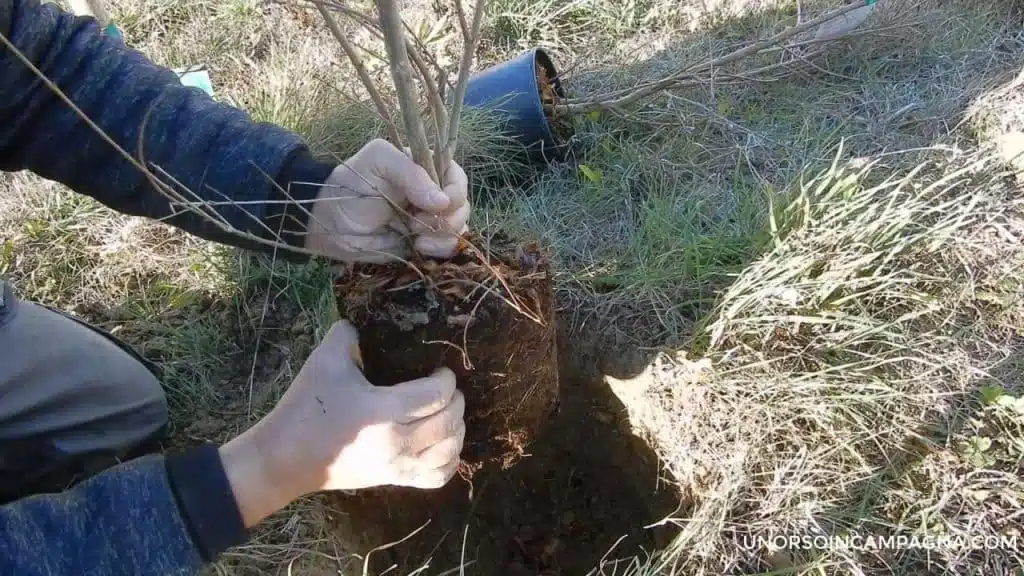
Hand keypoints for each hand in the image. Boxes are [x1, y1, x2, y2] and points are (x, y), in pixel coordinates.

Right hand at [219, 320, 465, 526]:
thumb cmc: (306, 408)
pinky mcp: (392, 480)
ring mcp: (397, 465)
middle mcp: (398, 442)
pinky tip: (444, 445)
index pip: (436, 395)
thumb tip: (360, 324)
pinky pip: (436, 478)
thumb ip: (346, 336)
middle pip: (448, 422)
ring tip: (448, 413)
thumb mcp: (324, 361)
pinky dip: (449, 461)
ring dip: (456, 430)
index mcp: (384, 411)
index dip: (446, 380)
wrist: (283, 459)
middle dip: (456, 401)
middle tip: (447, 388)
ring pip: (448, 452)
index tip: (440, 370)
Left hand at [305, 139, 469, 262]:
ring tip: (417, 238)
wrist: (331, 221)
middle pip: (462, 205)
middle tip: (418, 222)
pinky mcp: (425, 243)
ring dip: (444, 236)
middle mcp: (433, 194)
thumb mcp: (379, 162)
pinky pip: (448, 248)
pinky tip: (419, 247)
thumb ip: (411, 174)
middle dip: (447, 218)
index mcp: (426, 168)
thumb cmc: (353, 183)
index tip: (440, 204)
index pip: (456, 177)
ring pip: (459, 228)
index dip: (455, 191)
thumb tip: (443, 202)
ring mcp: (430, 220)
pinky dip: (440, 251)